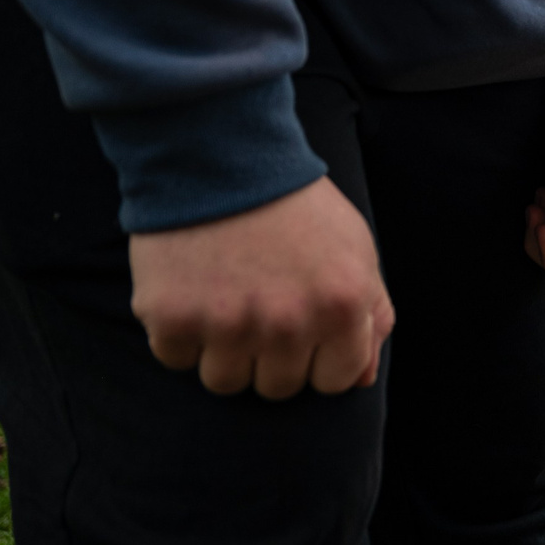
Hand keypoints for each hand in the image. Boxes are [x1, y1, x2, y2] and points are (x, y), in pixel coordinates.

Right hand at [128, 176, 394, 398]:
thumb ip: (371, 313)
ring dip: (223, 351)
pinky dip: (180, 334)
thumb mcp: (355, 247)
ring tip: (225, 299)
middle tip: (260, 306)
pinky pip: (177, 360)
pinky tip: (192, 289)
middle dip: (272, 356)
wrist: (220, 157)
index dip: (320, 358)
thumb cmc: (295, 206)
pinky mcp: (174, 319)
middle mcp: (289, 323)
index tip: (304, 327)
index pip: (337, 380)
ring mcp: (228, 325)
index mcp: (342, 306)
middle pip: (278, 387)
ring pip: (226, 382)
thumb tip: (360, 381)